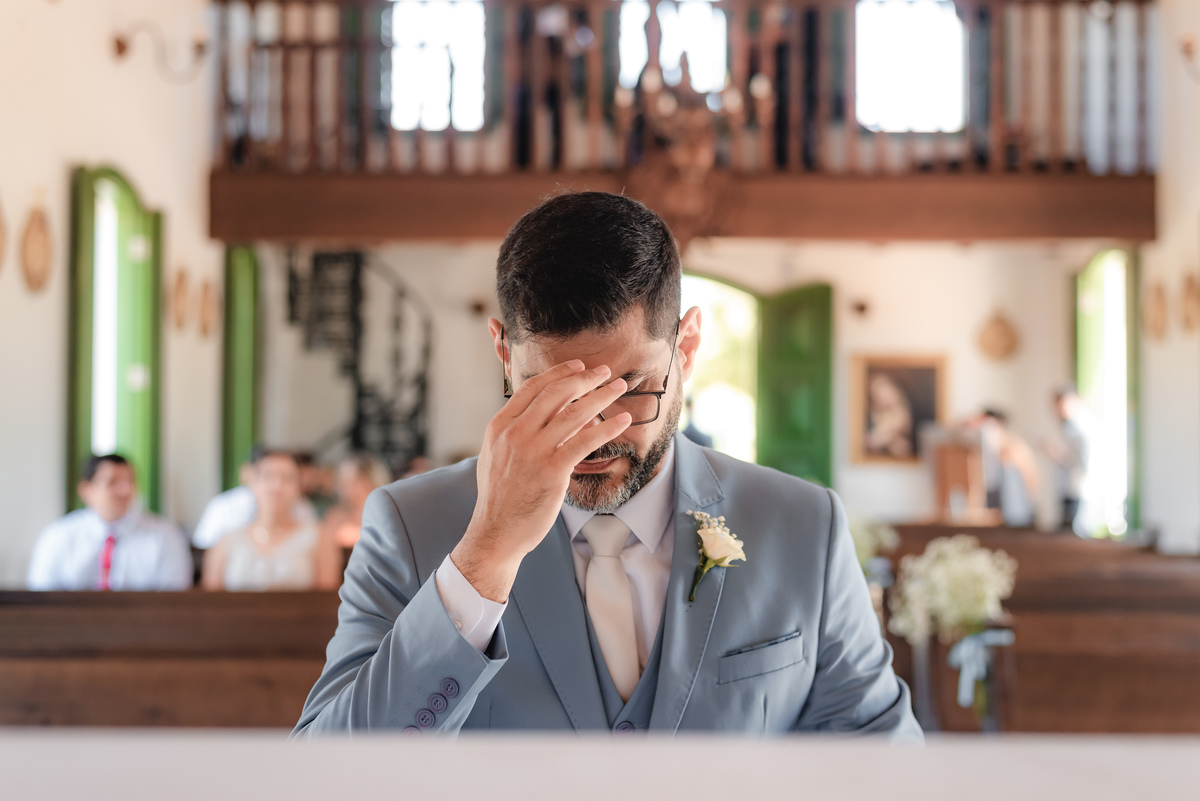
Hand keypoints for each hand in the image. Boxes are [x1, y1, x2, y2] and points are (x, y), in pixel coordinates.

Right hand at [451, 360, 631, 601]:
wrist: (495, 532)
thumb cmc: (500, 496)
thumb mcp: (496, 455)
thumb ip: (517, 431)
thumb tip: (550, 414)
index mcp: (499, 426)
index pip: (532, 388)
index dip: (559, 373)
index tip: (578, 367)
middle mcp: (515, 433)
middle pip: (555, 394)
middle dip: (584, 378)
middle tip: (604, 372)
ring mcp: (534, 451)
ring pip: (574, 413)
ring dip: (601, 395)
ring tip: (618, 387)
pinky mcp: (553, 470)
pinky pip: (585, 441)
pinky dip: (607, 427)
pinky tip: (623, 420)